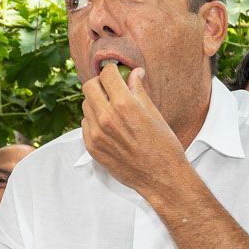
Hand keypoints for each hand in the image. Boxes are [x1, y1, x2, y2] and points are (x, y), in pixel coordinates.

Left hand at [81, 64, 185, 194]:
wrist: (160, 176)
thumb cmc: (163, 145)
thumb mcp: (154, 112)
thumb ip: (138, 90)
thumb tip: (134, 73)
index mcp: (124, 104)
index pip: (106, 74)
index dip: (113, 71)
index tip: (116, 73)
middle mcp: (106, 117)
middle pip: (89, 86)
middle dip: (100, 84)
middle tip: (110, 88)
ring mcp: (96, 133)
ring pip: (85, 105)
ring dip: (96, 103)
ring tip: (111, 109)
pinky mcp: (92, 147)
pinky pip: (85, 124)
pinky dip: (93, 120)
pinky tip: (108, 126)